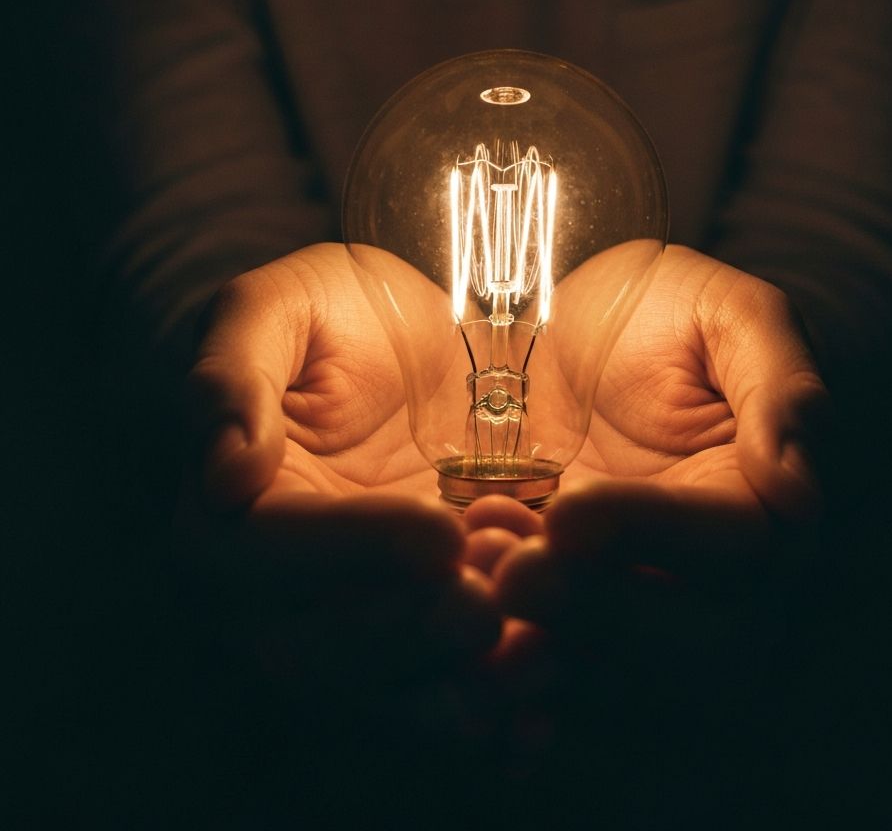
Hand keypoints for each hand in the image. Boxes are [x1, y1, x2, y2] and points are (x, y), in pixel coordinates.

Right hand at [178, 244, 499, 716]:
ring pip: (381, 690)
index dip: (348, 549)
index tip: (437, 531)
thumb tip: (220, 475)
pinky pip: (442, 691)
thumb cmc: (338, 315)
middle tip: (486, 607)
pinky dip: (493, 711)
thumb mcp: (282, 307)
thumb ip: (233, 375)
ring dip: (454, 685)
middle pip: (312, 652)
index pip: (262, 551)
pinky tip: (545, 708)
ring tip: (536, 655)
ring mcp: (358, 611)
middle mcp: (284, 582)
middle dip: (401, 637)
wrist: (421, 339)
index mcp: (235, 507)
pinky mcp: (423, 623)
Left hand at [493, 245, 828, 665]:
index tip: (570, 512)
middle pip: (674, 638)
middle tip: (512, 573)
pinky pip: (541, 661)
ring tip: (472, 587)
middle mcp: (700, 572)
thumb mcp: (730, 313)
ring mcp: (624, 594)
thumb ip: (783, 386)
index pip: (731, 547)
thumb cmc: (662, 312)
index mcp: (752, 505)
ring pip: (604, 663)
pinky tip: (454, 631)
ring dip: (537, 644)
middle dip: (591, 610)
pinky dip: (500, 665)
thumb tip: (801, 495)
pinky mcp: (559, 603)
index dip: (651, 534)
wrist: (570, 324)